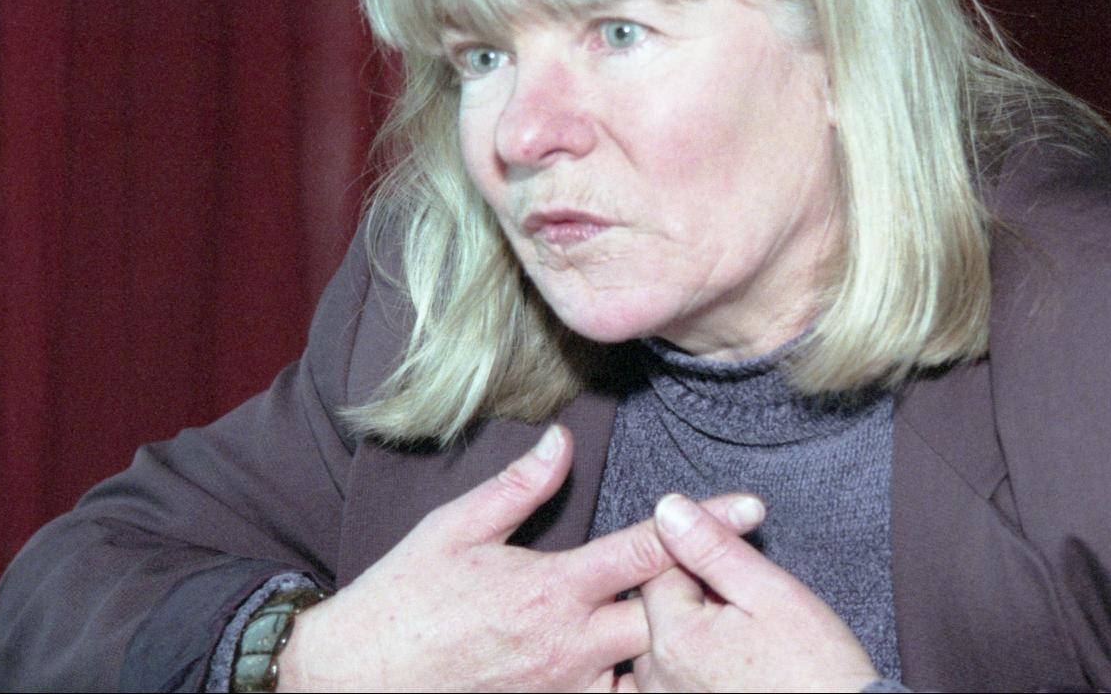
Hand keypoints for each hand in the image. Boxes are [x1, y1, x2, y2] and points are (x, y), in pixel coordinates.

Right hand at [277, 426, 765, 691]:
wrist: (358, 680)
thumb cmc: (405, 599)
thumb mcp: (455, 528)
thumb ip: (519, 486)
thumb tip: (562, 441)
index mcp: (552, 586)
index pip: (647, 551)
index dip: (704, 523)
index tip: (752, 507)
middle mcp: (569, 644)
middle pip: (666, 618)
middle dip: (693, 594)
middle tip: (710, 574)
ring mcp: (563, 688)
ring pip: (645, 669)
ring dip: (662, 645)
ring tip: (682, 624)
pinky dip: (626, 681)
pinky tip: (628, 662)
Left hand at [626, 493, 880, 692]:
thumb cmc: (817, 670)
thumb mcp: (772, 592)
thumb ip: (714, 548)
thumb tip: (670, 509)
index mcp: (675, 639)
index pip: (660, 569)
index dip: (701, 556)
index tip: (739, 566)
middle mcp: (660, 679)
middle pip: (661, 609)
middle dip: (700, 595)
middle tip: (753, 609)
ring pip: (670, 644)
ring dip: (701, 630)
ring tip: (751, 641)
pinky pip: (679, 677)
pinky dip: (703, 663)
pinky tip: (740, 665)